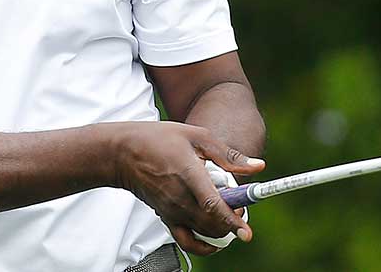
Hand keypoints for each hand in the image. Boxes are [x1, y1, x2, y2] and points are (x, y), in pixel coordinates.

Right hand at [110, 121, 264, 255]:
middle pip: (212, 224)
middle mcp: (179, 198)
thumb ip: (228, 155)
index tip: (247, 232)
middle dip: (232, 221)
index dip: (232, 221)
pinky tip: (214, 238)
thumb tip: (258, 167)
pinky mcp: (165, 217)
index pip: (213, 205)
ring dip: (221, 229)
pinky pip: (187, 241)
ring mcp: (171, 211)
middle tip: (240, 205)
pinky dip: (203, 244)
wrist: (122, 153)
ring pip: (204, 233)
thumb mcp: (197, 136)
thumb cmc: (158, 139)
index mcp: (188, 174)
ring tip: (227, 213)